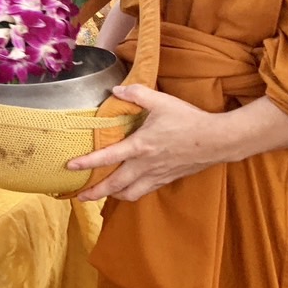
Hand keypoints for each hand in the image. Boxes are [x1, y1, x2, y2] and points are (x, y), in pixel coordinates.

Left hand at [68, 84, 220, 200]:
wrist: (219, 140)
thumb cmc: (189, 120)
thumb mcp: (161, 102)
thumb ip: (136, 94)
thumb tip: (116, 90)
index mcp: (140, 146)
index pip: (107, 157)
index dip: (86, 163)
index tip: (69, 167)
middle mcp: (145, 165)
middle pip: (115, 185)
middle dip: (95, 192)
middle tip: (78, 197)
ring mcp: (157, 175)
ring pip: (130, 193)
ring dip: (113, 197)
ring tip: (101, 196)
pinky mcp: (168, 179)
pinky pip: (145, 191)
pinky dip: (132, 193)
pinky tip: (128, 190)